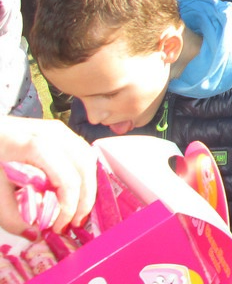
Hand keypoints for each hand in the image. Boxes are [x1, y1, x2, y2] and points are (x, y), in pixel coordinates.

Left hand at [0, 117, 97, 235]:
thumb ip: (10, 214)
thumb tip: (35, 235)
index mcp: (37, 146)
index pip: (68, 180)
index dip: (69, 208)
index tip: (59, 228)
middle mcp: (56, 134)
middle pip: (85, 168)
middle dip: (85, 200)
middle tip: (75, 223)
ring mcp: (61, 129)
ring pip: (89, 159)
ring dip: (88, 187)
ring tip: (78, 210)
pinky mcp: (61, 131)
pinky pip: (82, 154)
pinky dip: (83, 175)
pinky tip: (75, 191)